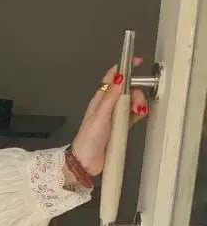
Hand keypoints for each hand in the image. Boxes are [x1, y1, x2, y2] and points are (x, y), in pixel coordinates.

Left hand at [70, 59, 147, 178]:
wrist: (85, 163)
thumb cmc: (87, 140)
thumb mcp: (100, 116)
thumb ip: (111, 97)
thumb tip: (119, 77)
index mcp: (100, 100)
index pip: (112, 77)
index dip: (125, 67)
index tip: (137, 62)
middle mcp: (107, 106)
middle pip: (126, 89)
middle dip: (135, 91)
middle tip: (136, 101)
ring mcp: (114, 117)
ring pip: (131, 102)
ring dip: (138, 102)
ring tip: (138, 110)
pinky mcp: (120, 127)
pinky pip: (132, 115)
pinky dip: (138, 113)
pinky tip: (140, 114)